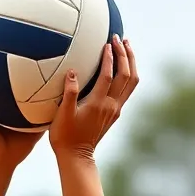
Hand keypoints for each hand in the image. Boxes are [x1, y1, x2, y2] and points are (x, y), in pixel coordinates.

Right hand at [49, 36, 137, 159]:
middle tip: (118, 37)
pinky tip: (122, 66)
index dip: (109, 58)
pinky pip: (127, 90)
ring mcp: (115, 110)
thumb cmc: (65, 137)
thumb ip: (69, 93)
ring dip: (130, 63)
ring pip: (131, 82)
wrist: (76, 157)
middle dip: (124, 54)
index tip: (107, 43)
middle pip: (126, 76)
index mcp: (98, 104)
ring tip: (126, 46)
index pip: (107, 75)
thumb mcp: (63, 115)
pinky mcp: (115, 113)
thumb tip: (72, 72)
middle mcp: (111, 106)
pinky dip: (128, 74)